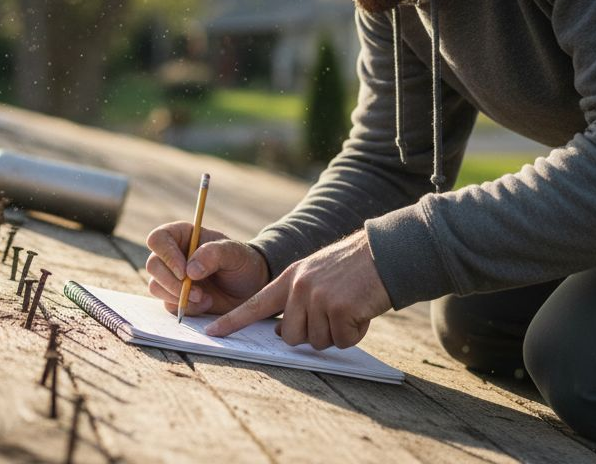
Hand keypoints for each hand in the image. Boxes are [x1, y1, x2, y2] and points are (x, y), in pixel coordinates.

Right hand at [144, 221, 269, 316]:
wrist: (249, 288)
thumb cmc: (241, 263)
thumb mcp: (234, 253)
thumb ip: (213, 254)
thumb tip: (189, 270)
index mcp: (182, 235)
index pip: (158, 239)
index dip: (166, 255)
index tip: (184, 272)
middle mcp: (172, 255)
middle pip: (153, 265)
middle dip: (173, 283)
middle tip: (198, 292)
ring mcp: (171, 277)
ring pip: (156, 287)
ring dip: (179, 296)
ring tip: (205, 298)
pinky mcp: (174, 296)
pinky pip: (168, 304)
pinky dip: (186, 308)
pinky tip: (206, 303)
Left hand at [206, 231, 389, 349]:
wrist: (383, 254)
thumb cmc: (350, 270)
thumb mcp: (314, 276)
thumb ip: (294, 300)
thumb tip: (279, 331)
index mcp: (289, 278)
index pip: (254, 304)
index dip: (233, 321)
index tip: (212, 333)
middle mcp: (299, 287)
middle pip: (290, 336)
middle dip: (311, 335)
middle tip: (331, 315)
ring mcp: (319, 298)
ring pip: (317, 342)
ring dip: (336, 333)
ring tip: (348, 308)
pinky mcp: (340, 308)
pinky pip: (342, 340)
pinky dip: (354, 332)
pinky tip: (360, 312)